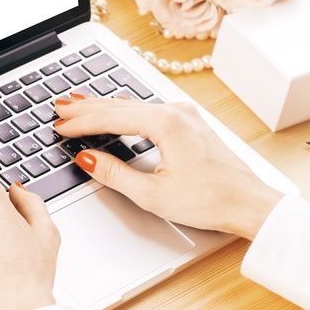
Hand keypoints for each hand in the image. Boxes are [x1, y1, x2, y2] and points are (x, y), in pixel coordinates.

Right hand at [54, 97, 282, 239]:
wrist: (250, 204)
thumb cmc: (210, 201)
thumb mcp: (152, 194)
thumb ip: (115, 174)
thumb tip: (88, 159)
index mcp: (166, 124)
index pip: (111, 118)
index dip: (81, 123)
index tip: (59, 126)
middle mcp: (176, 112)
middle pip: (120, 106)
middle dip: (87, 108)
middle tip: (59, 109)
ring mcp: (185, 116)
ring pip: (134, 106)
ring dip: (105, 107)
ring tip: (78, 106)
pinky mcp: (191, 124)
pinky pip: (149, 110)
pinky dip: (125, 111)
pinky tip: (115, 110)